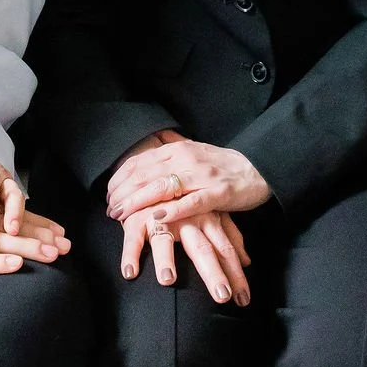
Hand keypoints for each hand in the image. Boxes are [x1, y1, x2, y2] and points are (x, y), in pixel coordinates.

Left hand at [106, 138, 270, 223]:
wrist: (258, 168)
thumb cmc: (222, 165)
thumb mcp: (192, 153)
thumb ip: (169, 154)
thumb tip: (144, 154)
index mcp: (177, 149)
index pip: (139, 162)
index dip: (119, 179)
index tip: (107, 195)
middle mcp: (186, 159)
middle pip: (145, 174)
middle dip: (122, 193)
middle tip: (109, 209)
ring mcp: (202, 175)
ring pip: (163, 187)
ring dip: (138, 202)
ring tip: (121, 215)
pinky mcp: (218, 192)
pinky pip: (192, 202)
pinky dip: (173, 210)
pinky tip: (157, 217)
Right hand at [118, 203, 252, 304]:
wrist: (155, 173)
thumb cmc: (186, 201)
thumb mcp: (212, 214)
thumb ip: (229, 237)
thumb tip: (247, 261)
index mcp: (208, 218)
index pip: (225, 250)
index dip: (235, 274)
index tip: (244, 299)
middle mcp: (187, 219)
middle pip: (202, 249)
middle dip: (213, 273)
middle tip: (221, 296)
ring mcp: (161, 218)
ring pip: (164, 241)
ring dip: (165, 259)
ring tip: (168, 280)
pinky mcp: (136, 219)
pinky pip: (133, 238)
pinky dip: (130, 254)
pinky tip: (130, 272)